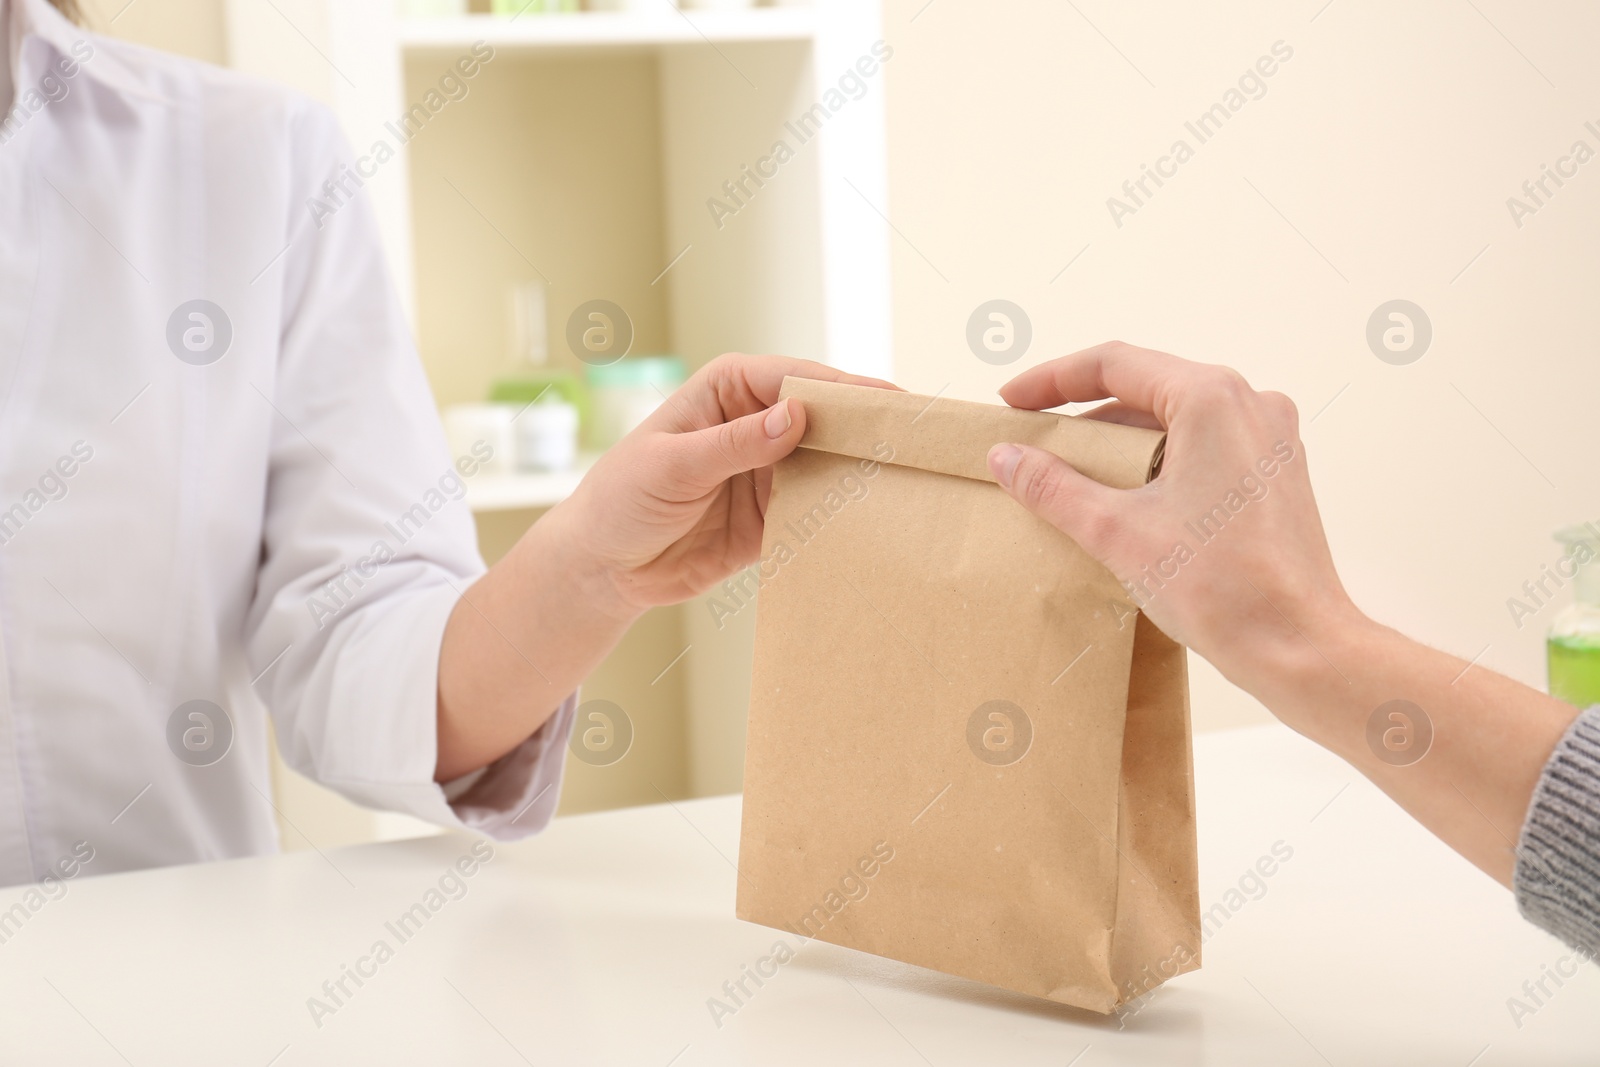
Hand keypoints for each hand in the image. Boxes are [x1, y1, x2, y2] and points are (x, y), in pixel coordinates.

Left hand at [553, 353, 896, 619]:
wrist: (603, 568)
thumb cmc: (620, 500)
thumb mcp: (672, 467)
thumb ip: (734, 444)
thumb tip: (796, 415)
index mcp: (731, 389)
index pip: (800, 380)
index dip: (847, 391)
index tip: (889, 406)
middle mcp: (758, 422)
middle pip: (827, 419)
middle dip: (866, 429)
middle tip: (918, 444)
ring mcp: (771, 470)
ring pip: (831, 463)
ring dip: (863, 473)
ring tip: (911, 483)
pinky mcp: (776, 516)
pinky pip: (820, 511)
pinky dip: (845, 516)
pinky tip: (875, 522)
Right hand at [985, 341, 1358, 696]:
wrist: (1297, 645)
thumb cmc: (1221, 587)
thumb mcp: (1115, 531)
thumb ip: (1053, 486)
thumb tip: (1008, 457)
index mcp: (1211, 399)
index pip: (1113, 365)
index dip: (1051, 380)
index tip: (1011, 402)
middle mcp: (1249, 404)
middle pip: (1146, 386)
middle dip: (1084, 411)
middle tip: (1033, 436)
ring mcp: (1269, 438)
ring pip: (1175, 417)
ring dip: (1119, 439)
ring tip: (1070, 471)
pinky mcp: (1273, 472)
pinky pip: (1203, 445)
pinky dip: (1157, 459)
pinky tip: (1124, 495)